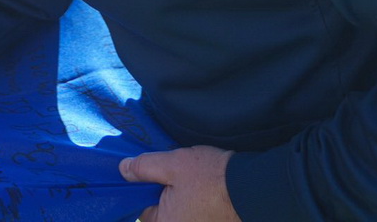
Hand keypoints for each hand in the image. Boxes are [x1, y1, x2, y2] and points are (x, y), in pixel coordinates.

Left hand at [121, 146, 238, 221]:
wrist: (254, 187)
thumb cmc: (213, 178)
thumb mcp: (172, 165)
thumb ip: (144, 168)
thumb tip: (123, 170)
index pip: (142, 210)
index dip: (142, 189)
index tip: (146, 173)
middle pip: (160, 211)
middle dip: (161, 191)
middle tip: (168, 171)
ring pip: (177, 209)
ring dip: (178, 194)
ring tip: (187, 177)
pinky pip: (192, 211)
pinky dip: (191, 198)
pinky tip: (198, 184)